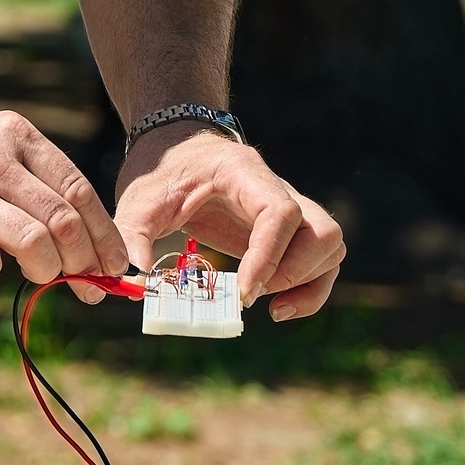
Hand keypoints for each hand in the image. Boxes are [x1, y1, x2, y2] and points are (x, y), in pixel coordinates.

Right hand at [0, 107, 127, 296]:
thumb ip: (35, 180)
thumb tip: (85, 236)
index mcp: (17, 136)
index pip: (80, 190)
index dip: (105, 235)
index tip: (115, 265)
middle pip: (63, 221)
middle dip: (84, 262)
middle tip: (83, 283)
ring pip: (32, 242)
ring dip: (46, 270)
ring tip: (37, 275)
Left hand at [111, 126, 344, 319]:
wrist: (179, 155)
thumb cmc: (164, 174)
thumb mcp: (139, 199)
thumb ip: (134, 234)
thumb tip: (138, 279)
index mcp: (244, 173)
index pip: (280, 211)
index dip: (268, 255)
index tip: (244, 291)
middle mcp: (277, 189)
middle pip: (322, 229)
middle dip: (294, 272)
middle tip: (250, 294)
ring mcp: (291, 210)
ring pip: (330, 246)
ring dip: (308, 283)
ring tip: (270, 308)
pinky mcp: (289, 234)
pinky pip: (323, 262)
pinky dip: (311, 290)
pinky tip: (279, 309)